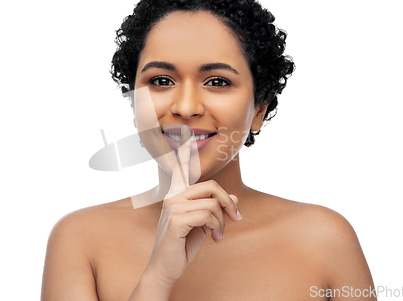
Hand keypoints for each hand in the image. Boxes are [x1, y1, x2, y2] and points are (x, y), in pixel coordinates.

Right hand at [144, 125, 241, 288]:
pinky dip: (217, 228)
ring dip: (222, 222)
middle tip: (236, 219)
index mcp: (177, 194)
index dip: (184, 151)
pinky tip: (214, 239)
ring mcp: (173, 207)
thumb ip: (215, 208)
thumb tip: (232, 196)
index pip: (181, 168)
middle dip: (228, 204)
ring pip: (213, 204)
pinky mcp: (176, 220)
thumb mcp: (204, 224)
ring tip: (218, 235)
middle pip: (212, 187)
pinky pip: (208, 216)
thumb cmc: (183, 245)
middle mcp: (173, 196)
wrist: (167, 268)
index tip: (186, 133)